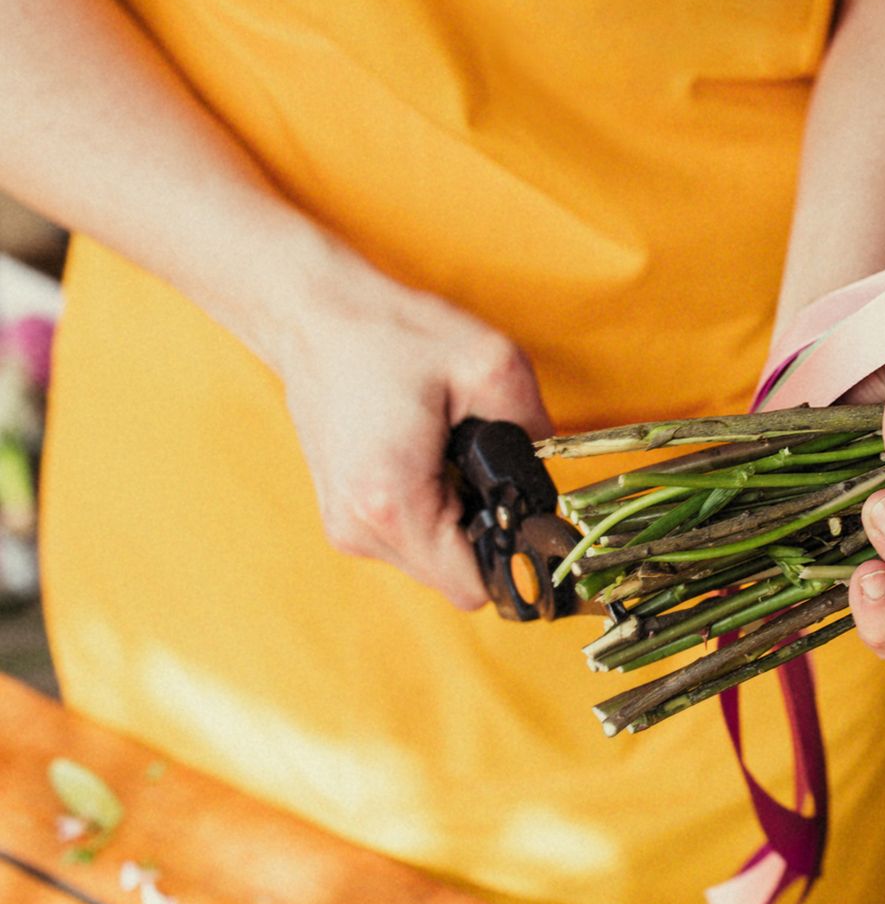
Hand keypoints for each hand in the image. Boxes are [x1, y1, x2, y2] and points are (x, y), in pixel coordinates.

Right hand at [256, 242, 552, 610]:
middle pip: (457, 575)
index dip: (513, 554)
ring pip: (433, 559)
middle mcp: (360, 529)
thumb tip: (551, 476)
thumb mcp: (492, 365)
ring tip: (446, 452)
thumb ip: (535, 429)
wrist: (314, 316)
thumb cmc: (391, 335)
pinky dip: (430, 507)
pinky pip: (409, 536)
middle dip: (484, 528)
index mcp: (393, 503)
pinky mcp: (343, 514)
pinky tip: (425, 456)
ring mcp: (345, 526)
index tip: (521, 511)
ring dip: (457, 517)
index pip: (475, 586)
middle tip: (479, 463)